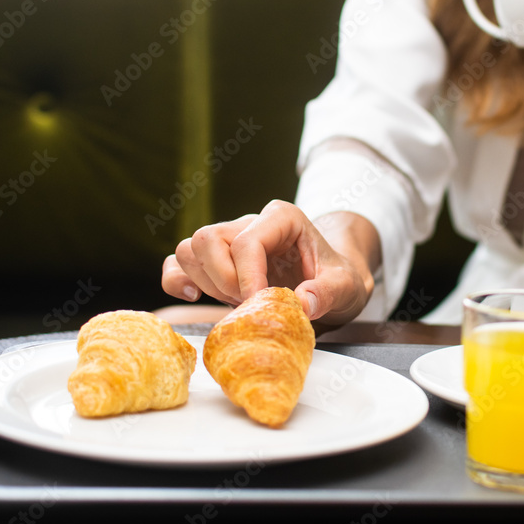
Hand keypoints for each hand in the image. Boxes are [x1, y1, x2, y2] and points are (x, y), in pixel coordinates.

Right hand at [161, 201, 374, 324]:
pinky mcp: (215, 260)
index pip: (247, 241)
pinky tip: (195, 297)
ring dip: (207, 283)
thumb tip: (300, 303)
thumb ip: (328, 293)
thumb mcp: (346, 287)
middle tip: (250, 304)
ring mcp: (229, 238)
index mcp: (283, 218)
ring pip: (190, 249)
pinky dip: (177, 280)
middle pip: (209, 239)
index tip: (257, 305)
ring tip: (238, 302)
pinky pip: (178, 262)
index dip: (246, 277)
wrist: (332, 284)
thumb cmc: (338, 280)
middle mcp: (251, 222)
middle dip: (224, 280)